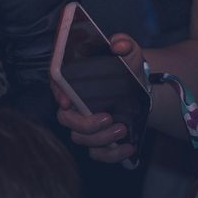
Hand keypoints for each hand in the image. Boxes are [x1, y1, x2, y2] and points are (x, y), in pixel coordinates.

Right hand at [54, 31, 146, 163]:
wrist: (141, 88)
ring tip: (122, 129)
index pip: (56, 85)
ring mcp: (86, 124)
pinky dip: (112, 154)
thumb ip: (124, 42)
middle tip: (107, 118)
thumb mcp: (129, 51)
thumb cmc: (127, 67)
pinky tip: (128, 146)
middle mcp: (75, 105)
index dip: (57, 94)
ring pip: (81, 138)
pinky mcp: (99, 140)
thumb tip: (118, 45)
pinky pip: (98, 154)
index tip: (67, 100)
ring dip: (101, 138)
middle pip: (66, 119)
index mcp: (74, 80)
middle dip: (84, 123)